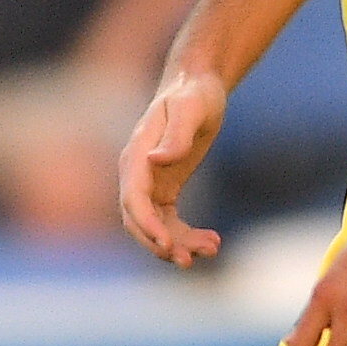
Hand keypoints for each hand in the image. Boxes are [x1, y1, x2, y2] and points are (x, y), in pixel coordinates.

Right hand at [119, 66, 231, 265]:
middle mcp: (137, 174)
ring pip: (156, 227)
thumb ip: (176, 134)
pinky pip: (169, 222)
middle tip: (187, 261)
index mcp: (137, 157)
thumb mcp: (190, 109)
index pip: (133, 199)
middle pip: (138, 221)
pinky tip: (213, 241)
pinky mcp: (165, 190)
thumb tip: (158, 159)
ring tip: (211, 249)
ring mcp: (150, 184)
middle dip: (159, 244)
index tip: (167, 244)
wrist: (197, 85)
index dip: (147, 225)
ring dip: (178, 245)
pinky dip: (186, 236)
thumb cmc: (193, 93)